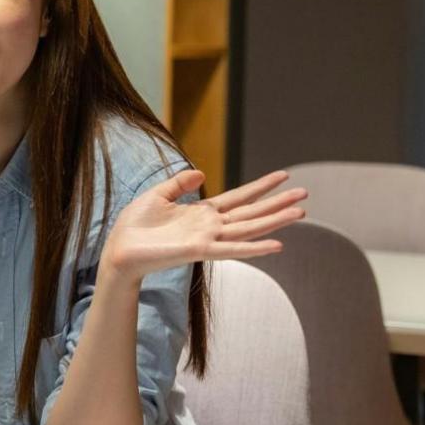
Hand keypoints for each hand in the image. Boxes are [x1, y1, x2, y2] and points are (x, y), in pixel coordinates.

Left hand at [100, 169, 307, 280]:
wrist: (119, 250)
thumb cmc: (135, 226)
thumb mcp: (158, 195)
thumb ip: (180, 183)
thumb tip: (202, 174)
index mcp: (202, 213)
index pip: (239, 197)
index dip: (261, 186)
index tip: (283, 176)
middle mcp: (210, 226)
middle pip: (252, 212)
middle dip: (278, 203)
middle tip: (306, 194)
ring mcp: (208, 239)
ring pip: (249, 228)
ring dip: (275, 221)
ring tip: (300, 212)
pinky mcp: (199, 250)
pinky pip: (232, 249)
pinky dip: (254, 248)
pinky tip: (277, 245)